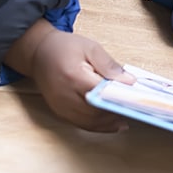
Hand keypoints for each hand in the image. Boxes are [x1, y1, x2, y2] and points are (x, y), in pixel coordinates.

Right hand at [5, 19, 135, 131]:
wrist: (38, 53)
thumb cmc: (65, 47)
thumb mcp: (91, 48)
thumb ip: (109, 65)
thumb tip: (128, 81)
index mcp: (74, 76)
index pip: (100, 93)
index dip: (118, 98)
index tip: (134, 99)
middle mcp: (65, 95)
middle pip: (95, 111)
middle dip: (115, 112)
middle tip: (134, 110)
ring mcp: (60, 106)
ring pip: (88, 122)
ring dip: (108, 123)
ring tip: (125, 118)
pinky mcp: (59, 111)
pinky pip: (80, 124)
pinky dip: (97, 125)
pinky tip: (110, 123)